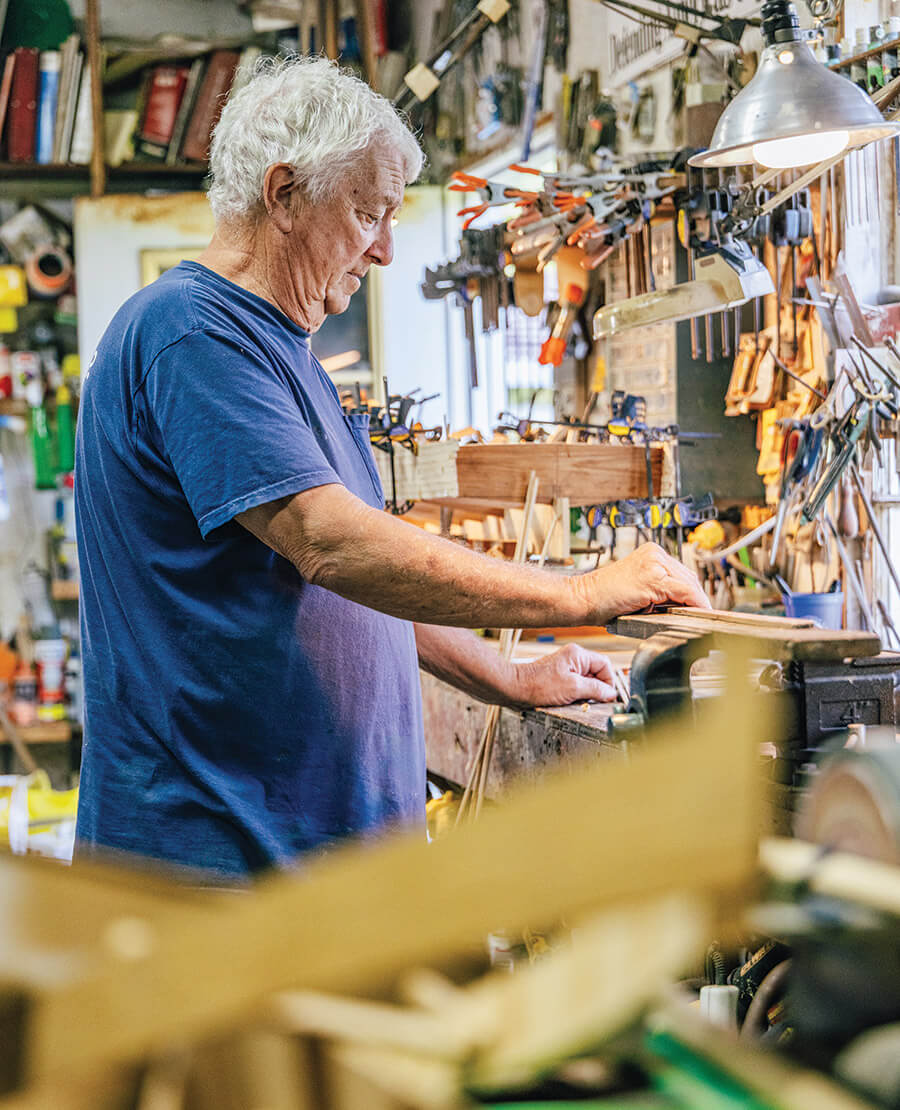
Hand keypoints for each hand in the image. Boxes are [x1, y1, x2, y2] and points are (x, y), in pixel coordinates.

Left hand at [512, 643, 615, 707]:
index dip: (609, 682)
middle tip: (590, 701)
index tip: (608, 697)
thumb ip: (595, 689)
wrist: (515, 689)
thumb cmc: (538, 685)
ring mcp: (565, 669)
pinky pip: (575, 688)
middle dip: (596, 690)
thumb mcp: (573, 688)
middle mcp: (573, 659)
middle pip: (597, 674)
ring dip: (585, 695)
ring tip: (576, 701)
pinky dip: (576, 696)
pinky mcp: (559, 679)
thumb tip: (611, 693)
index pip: (605, 665)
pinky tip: (568, 702)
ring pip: (586, 683)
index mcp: (578, 654)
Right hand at [578, 542, 709, 623]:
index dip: (694, 592)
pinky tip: (698, 614)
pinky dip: (695, 604)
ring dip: (697, 603)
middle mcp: (654, 554)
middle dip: (697, 598)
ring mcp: (654, 564)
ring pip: (690, 585)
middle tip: (703, 614)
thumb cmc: (604, 598)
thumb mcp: (638, 588)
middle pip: (689, 577)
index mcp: (651, 553)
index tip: (701, 605)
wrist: (583, 599)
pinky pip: (685, 592)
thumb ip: (660, 590)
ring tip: (699, 617)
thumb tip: (683, 604)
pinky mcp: (653, 579)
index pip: (682, 572)